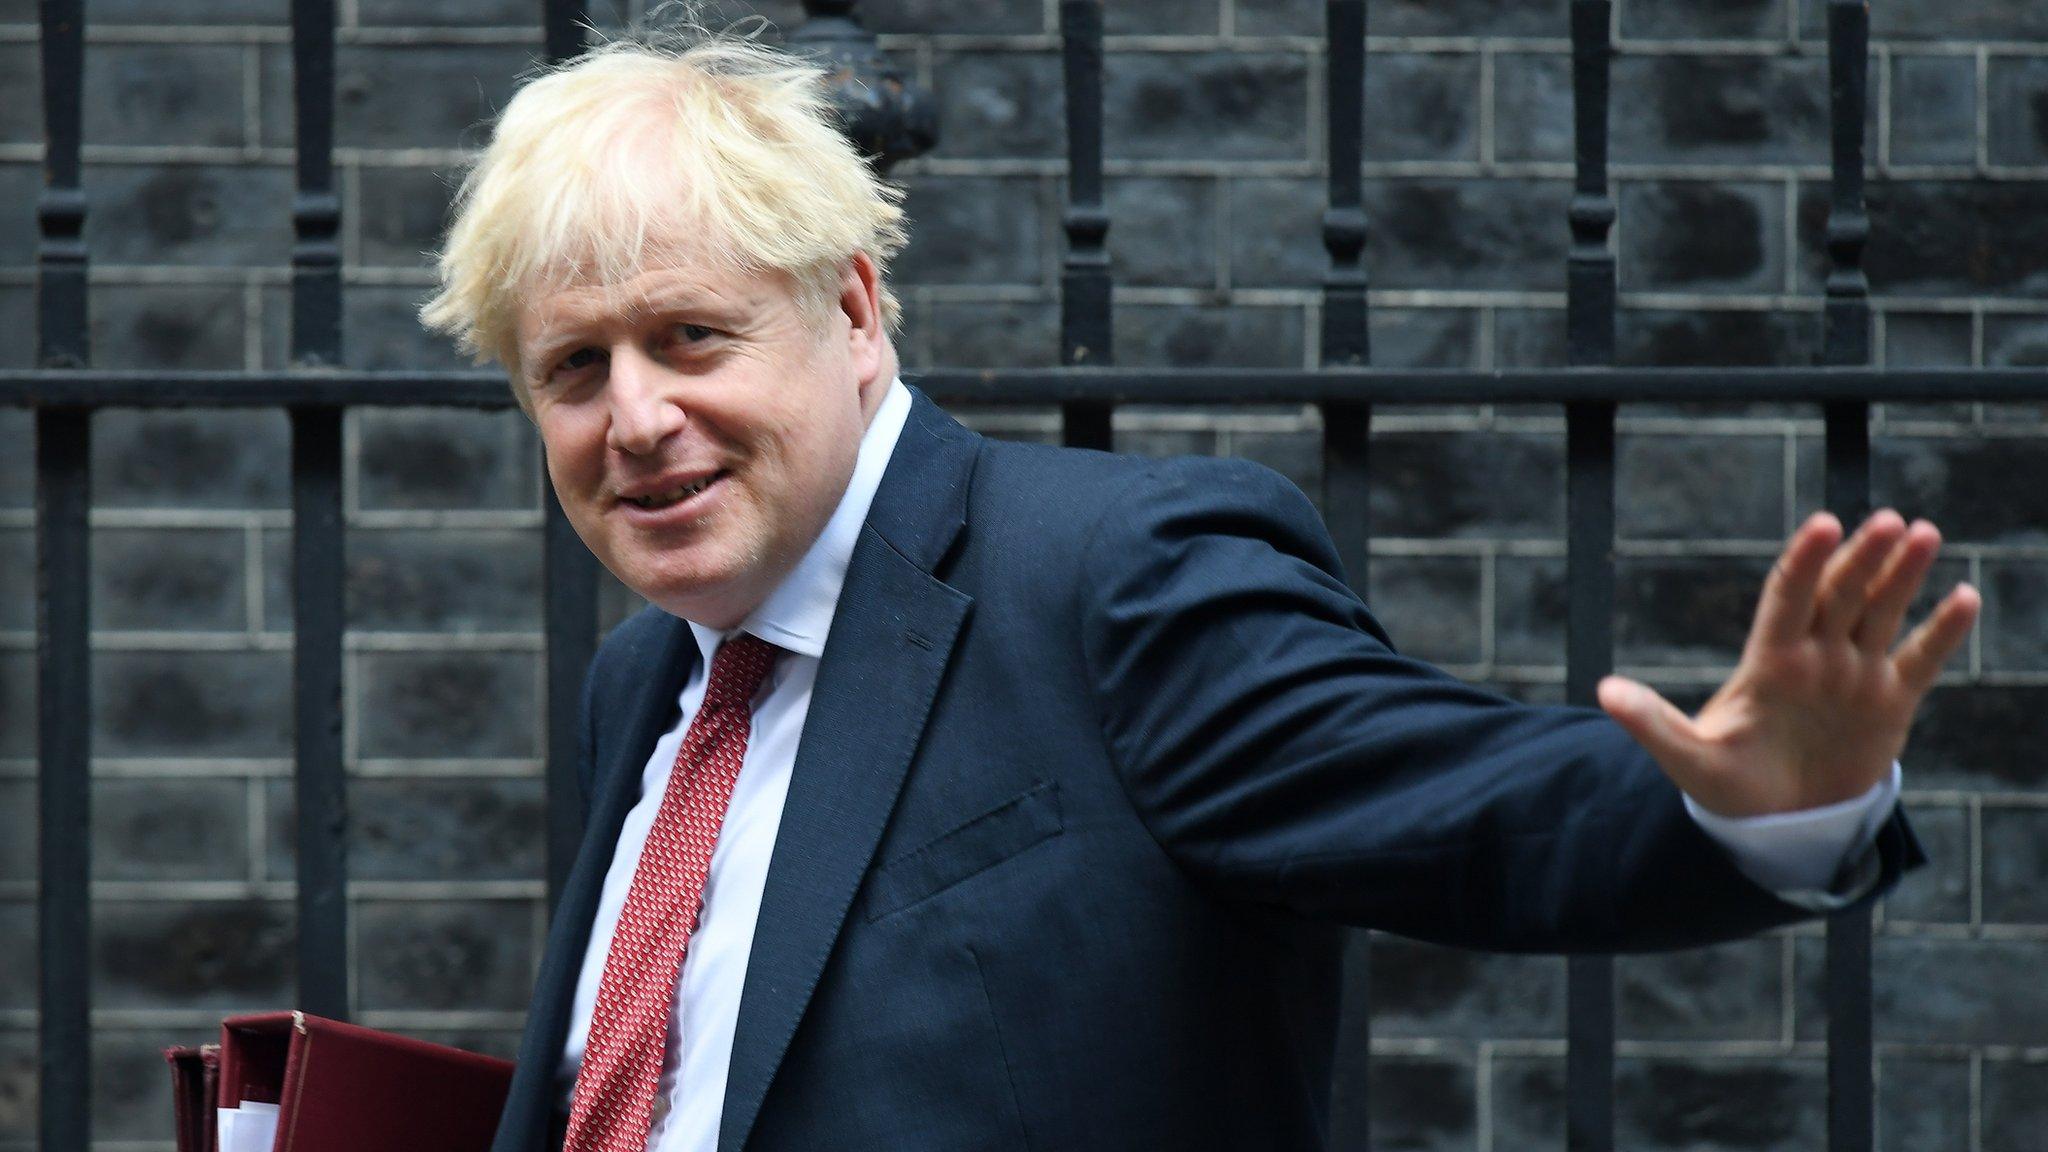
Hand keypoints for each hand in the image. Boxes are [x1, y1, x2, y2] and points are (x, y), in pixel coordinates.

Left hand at [1596, 509, 1980, 817]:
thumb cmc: (1727, 785)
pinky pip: (1920, 659)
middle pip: (1841, 594)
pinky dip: (1942, 631)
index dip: (1804, 563)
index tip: (1823, 526)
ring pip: (1881, 612)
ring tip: (1925, 533)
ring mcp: (1854, 675)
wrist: (1775, 823)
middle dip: (1862, 557)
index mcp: (1768, 662)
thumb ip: (1651, 723)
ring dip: (1903, 575)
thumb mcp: (1688, 758)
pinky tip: (1964, 597)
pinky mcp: (1889, 702)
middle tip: (1890, 521)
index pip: (1787, 598)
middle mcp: (1814, 657)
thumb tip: (1602, 693)